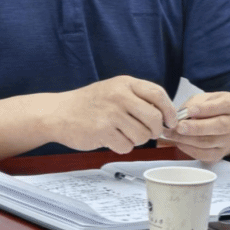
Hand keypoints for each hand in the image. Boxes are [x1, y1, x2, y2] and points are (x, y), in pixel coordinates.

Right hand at [50, 76, 176, 154]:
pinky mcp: (103, 131)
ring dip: (136, 140)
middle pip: (154, 118)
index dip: (169, 110)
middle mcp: (120, 96)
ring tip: (123, 133)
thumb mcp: (115, 88)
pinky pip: (127, 146)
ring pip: (142, 136)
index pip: (158, 94)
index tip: (170, 121)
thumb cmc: (89, 103)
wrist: (59, 112)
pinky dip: (122, 147)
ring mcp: (111, 114)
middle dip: (154, 130)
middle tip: (147, 132)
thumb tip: (164, 114)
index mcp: (125, 83)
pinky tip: (112, 139)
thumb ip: (138, 97)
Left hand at [161, 92, 229, 162]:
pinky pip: (205, 155)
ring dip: (188, 139)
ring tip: (172, 134)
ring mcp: (228, 140)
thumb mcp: (206, 98)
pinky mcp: (219, 154)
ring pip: (209, 142)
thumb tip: (181, 114)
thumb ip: (194, 103)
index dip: (205, 109)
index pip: (222, 105)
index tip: (189, 111)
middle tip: (179, 126)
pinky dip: (190, 149)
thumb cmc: (212, 108)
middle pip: (219, 126)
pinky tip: (179, 142)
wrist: (228, 126)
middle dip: (196, 127)